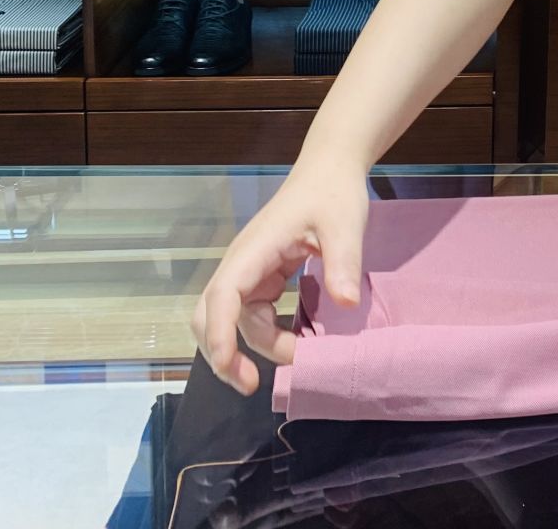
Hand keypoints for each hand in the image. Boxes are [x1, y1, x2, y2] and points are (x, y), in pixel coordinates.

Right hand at [190, 161, 368, 394]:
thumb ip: (343, 263)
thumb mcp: (345, 225)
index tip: (231, 367)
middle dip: (223, 353)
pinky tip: (293, 342)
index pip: (222, 296)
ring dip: (251, 346)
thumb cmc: (334, 193)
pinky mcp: (263, 277)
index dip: (220, 335)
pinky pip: (253, 313)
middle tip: (251, 385)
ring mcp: (250, 271)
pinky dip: (266, 333)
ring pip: (233, 320)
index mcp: (253, 250)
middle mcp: (242, 263)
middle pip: (211, 316)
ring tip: (294, 360)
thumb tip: (346, 304)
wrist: (330, 171)